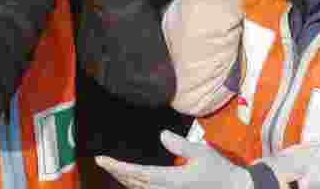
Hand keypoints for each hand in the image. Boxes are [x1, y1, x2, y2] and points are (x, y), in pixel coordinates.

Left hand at [95, 130, 251, 188]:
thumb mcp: (203, 153)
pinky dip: (135, 183)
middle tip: (101, 161)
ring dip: (124, 179)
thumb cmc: (218, 170)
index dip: (118, 167)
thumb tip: (162, 135)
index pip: (138, 174)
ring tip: (112, 167)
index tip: (103, 160)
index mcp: (171, 181)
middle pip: (134, 183)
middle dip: (116, 172)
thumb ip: (182, 145)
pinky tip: (131, 178)